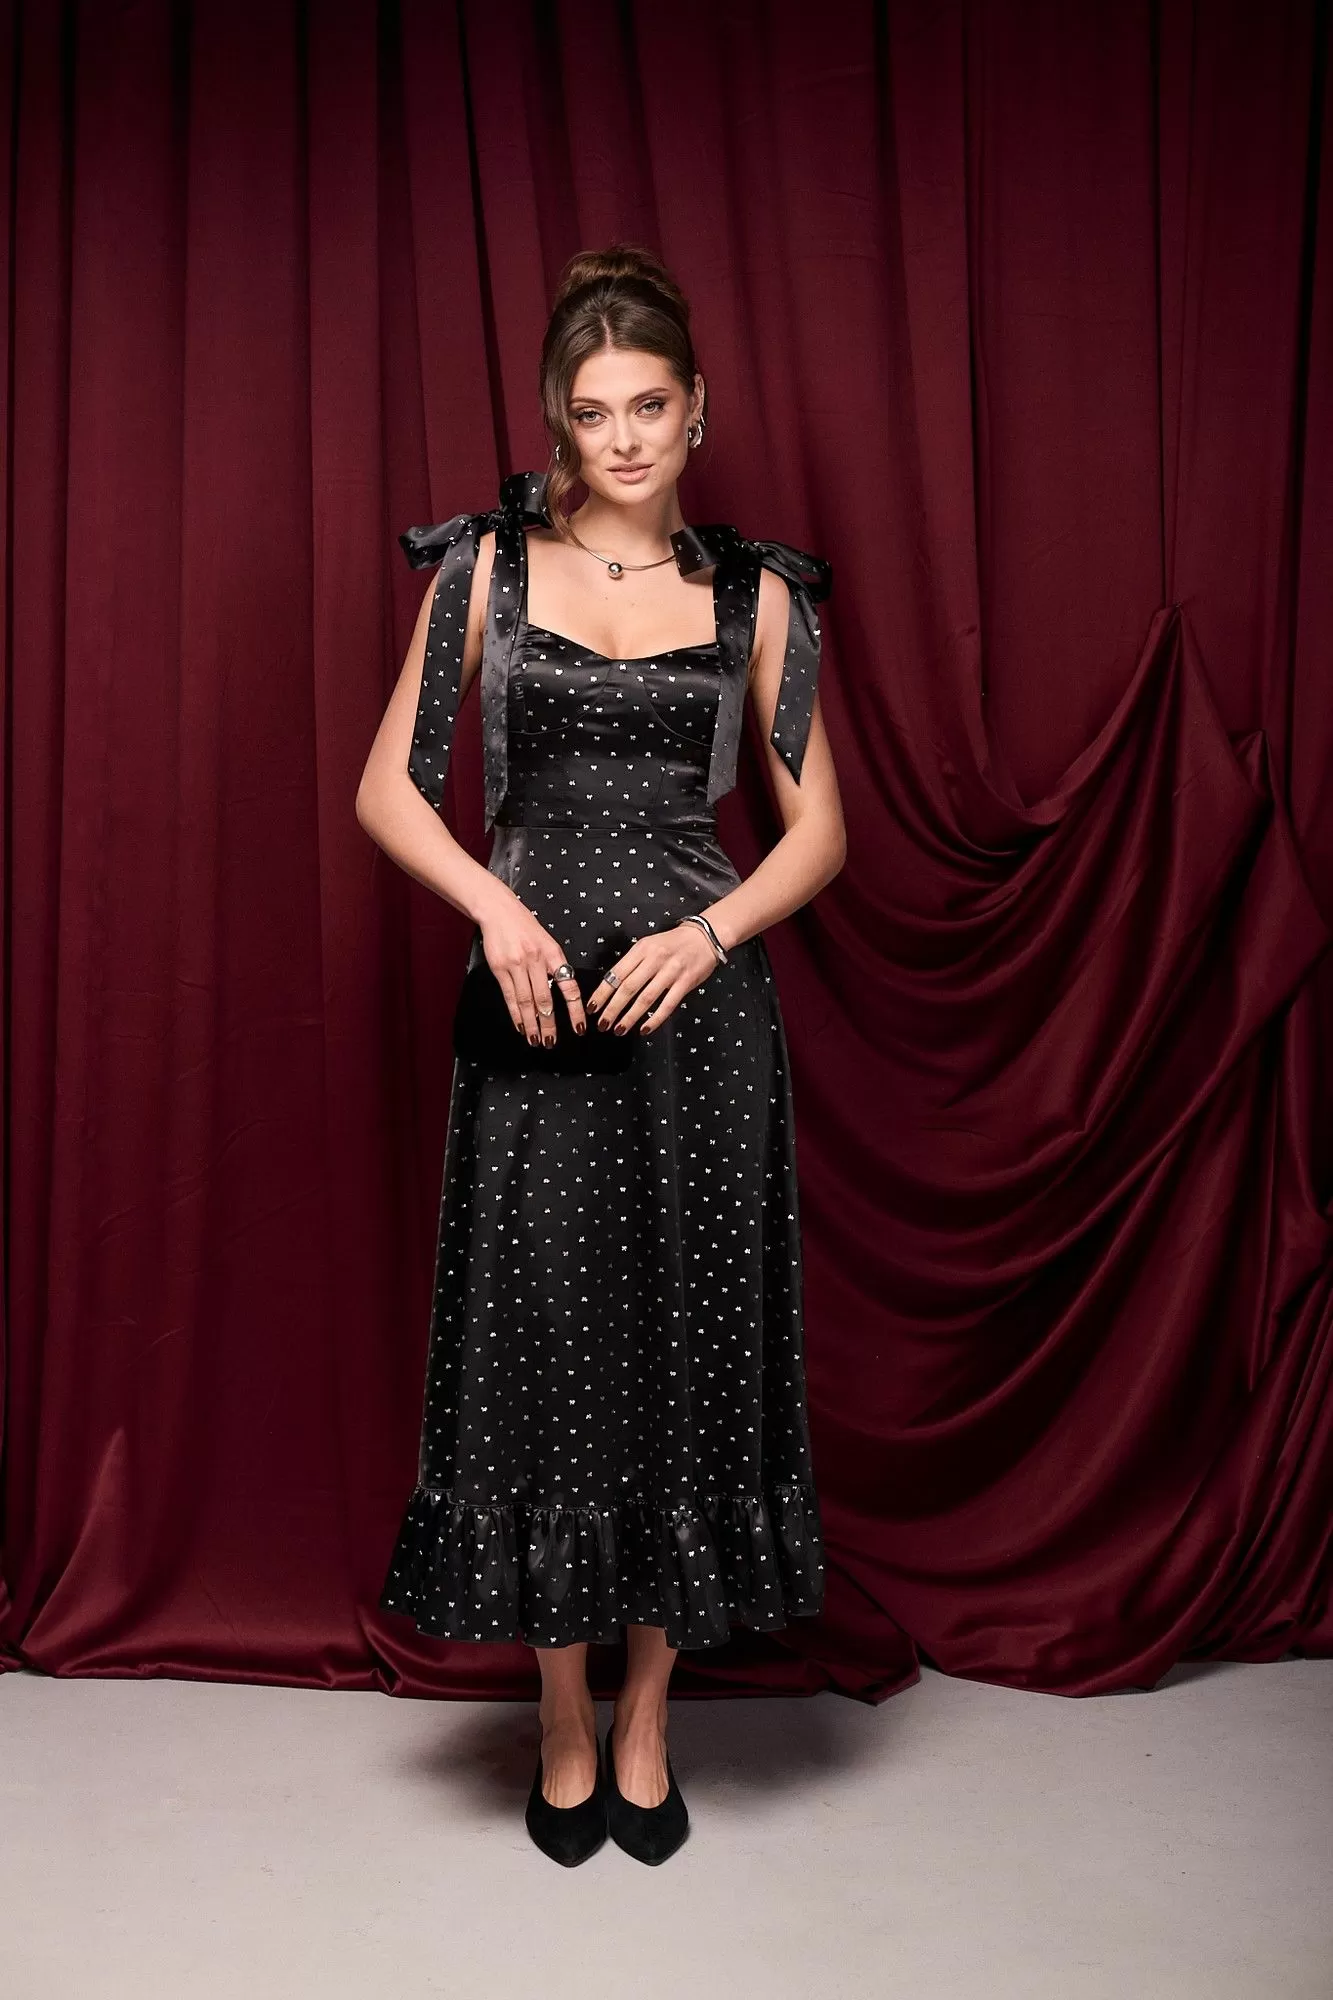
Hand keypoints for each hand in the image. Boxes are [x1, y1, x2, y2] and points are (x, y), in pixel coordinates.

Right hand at [479, 895, 585, 1047]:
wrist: (499, 912)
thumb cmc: (526, 928)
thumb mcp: (548, 943)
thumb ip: (554, 966)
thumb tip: (562, 994)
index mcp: (553, 954)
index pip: (569, 987)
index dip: (575, 1010)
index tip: (579, 1028)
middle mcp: (536, 961)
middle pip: (545, 999)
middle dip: (549, 1024)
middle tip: (551, 1042)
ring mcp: (517, 965)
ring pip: (526, 1001)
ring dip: (531, 1023)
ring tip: (535, 1039)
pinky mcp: (500, 969)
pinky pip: (510, 996)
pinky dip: (516, 1014)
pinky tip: (520, 1026)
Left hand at [587, 920, 721, 1036]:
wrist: (704, 937)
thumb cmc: (672, 943)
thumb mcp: (648, 945)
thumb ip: (633, 963)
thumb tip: (612, 986)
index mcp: (641, 949)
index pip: (617, 973)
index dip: (603, 992)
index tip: (592, 1007)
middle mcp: (654, 959)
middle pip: (628, 988)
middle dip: (612, 1008)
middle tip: (602, 1024)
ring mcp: (671, 972)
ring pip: (646, 998)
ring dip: (630, 1017)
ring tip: (619, 1029)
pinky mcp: (685, 983)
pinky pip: (667, 1005)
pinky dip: (655, 1019)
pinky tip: (644, 1029)